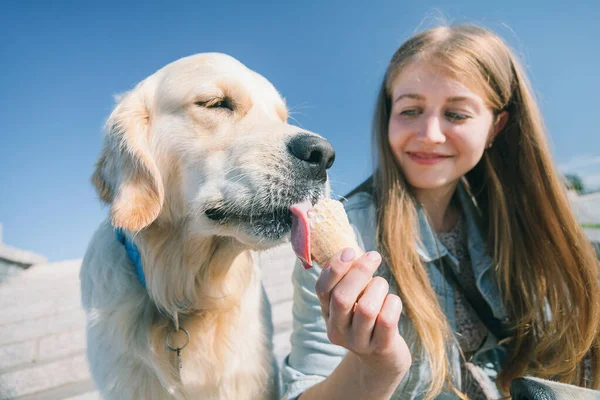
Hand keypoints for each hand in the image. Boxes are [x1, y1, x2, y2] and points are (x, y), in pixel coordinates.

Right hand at [314, 247, 411, 378]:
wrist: (383, 356)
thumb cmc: (369, 315)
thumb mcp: (354, 298)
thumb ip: (349, 277)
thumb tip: (352, 250)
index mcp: (327, 313)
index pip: (322, 289)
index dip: (335, 268)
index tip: (351, 251)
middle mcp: (337, 330)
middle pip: (342, 297)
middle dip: (359, 272)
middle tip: (374, 257)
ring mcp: (358, 342)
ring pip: (367, 308)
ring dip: (378, 287)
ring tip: (382, 285)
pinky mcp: (380, 348)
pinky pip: (387, 320)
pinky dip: (392, 303)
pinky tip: (392, 302)